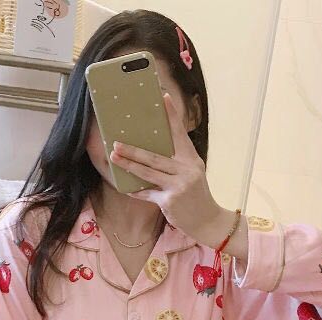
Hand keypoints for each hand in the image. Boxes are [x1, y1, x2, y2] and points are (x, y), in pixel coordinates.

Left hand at [108, 92, 224, 245]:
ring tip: (114, 157)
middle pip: (154, 156)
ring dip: (129, 165)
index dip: (171, 115)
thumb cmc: (197, 195)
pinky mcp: (170, 201)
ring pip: (148, 173)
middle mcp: (186, 170)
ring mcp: (178, 186)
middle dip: (133, 150)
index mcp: (192, 159)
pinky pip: (148, 194)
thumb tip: (152, 152)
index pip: (180, 134)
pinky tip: (127, 188)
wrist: (207, 221)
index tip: (163, 97)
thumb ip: (177, 162)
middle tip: (116, 142)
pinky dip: (137, 191)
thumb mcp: (192, 174)